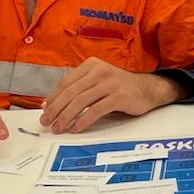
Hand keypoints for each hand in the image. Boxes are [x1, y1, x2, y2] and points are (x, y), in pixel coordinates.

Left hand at [40, 61, 183, 133]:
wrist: (148, 89)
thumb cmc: (120, 87)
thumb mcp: (98, 82)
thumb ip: (78, 89)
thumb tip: (51, 104)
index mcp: (91, 65)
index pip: (66, 82)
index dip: (53, 98)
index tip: (45, 111)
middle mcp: (100, 71)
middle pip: (71, 92)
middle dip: (56, 109)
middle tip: (47, 122)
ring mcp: (110, 83)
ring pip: (81, 101)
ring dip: (66, 117)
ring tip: (59, 128)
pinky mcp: (119, 96)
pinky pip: (96, 110)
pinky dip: (83, 120)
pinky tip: (77, 128)